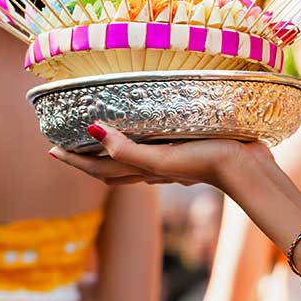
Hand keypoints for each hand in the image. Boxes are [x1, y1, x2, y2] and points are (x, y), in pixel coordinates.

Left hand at [48, 123, 270, 188]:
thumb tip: (93, 130)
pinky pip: (150, 152)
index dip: (73, 160)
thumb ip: (127, 150)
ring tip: (95, 136)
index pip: (96, 168)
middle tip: (65, 144)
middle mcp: (150, 169)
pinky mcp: (184, 153)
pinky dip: (135, 145)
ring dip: (108, 152)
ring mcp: (168, 163)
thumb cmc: (205, 162)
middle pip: (108, 168)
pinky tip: (141, 132)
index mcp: (141, 171)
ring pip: (128, 161)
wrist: (249, 170)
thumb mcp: (162, 158)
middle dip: (84, 158)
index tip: (51, 149)